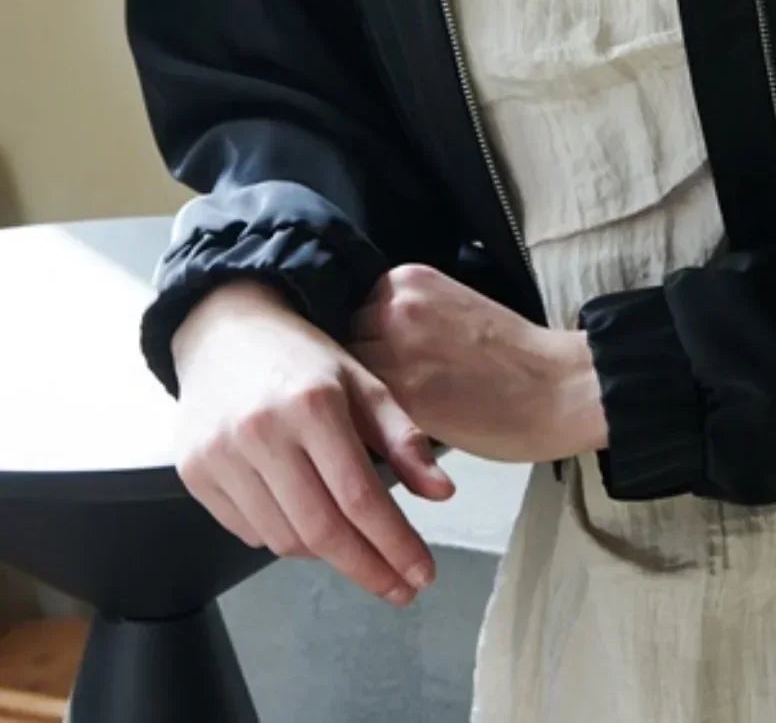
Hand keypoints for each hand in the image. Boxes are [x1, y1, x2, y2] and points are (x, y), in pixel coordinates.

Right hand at [170, 280, 455, 611]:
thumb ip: (403, 438)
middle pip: (320, 530)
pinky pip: (249, 531)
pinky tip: (307, 521)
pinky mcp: (195, 472)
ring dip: (327, 555)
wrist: (225, 327)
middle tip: (399, 586)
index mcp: (312, 404)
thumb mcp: (363, 380)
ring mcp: (220, 455)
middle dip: (367, 568)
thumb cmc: (303, 356)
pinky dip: (284, 537)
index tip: (421, 574)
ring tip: (356, 547)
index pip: (359, 497)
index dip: (394, 545)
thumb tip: (442, 493)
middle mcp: (261, 431)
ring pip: (283, 539)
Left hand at [345, 264, 607, 465]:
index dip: (356, 346)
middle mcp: (393, 307)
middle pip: (342, 344)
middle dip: (350, 373)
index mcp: (406, 280)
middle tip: (366, 402)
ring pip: (347, 382)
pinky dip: (369, 429)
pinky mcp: (404, 399)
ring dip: (355, 403)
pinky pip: (364, 416)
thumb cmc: (512, 355)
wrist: (557, 385)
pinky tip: (387, 438)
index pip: (349, 312)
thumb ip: (405, 320)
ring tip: (374, 423)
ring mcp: (395, 351)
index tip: (366, 368)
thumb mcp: (450, 309)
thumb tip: (365, 352)